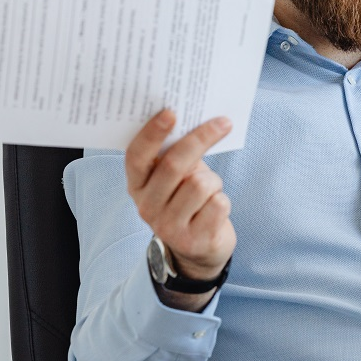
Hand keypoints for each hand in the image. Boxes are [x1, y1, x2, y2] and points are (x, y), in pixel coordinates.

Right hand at [126, 110, 235, 283]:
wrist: (199, 249)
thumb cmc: (188, 199)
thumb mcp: (176, 177)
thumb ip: (176, 154)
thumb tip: (198, 118)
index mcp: (137, 185)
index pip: (137, 156)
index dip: (152, 133)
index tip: (171, 111)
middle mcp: (146, 206)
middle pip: (174, 165)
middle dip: (201, 139)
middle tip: (223, 122)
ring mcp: (168, 227)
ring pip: (201, 184)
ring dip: (214, 181)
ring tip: (210, 191)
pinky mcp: (193, 240)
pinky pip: (218, 204)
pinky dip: (222, 201)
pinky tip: (214, 210)